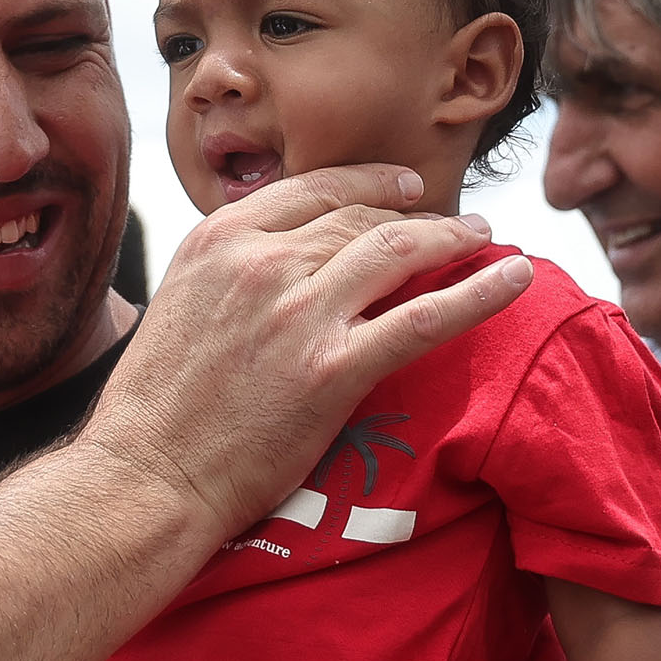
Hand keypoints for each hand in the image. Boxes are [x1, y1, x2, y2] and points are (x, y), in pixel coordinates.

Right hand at [80, 165, 527, 538]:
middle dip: (418, 216)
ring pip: (399, 250)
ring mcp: (300, 313)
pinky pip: (424, 316)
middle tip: (457, 223)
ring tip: (487, 237)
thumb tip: (272, 262)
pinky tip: (515, 276)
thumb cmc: (155, 411)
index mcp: (220, 240)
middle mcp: (261, 261)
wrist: (144, 477)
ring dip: (454, 238)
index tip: (405, 188)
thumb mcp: (178, 306)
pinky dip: (480, 291)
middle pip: (362, 218)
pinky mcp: (333, 370)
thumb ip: (229, 274)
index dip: (370, 183)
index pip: (314, 189)